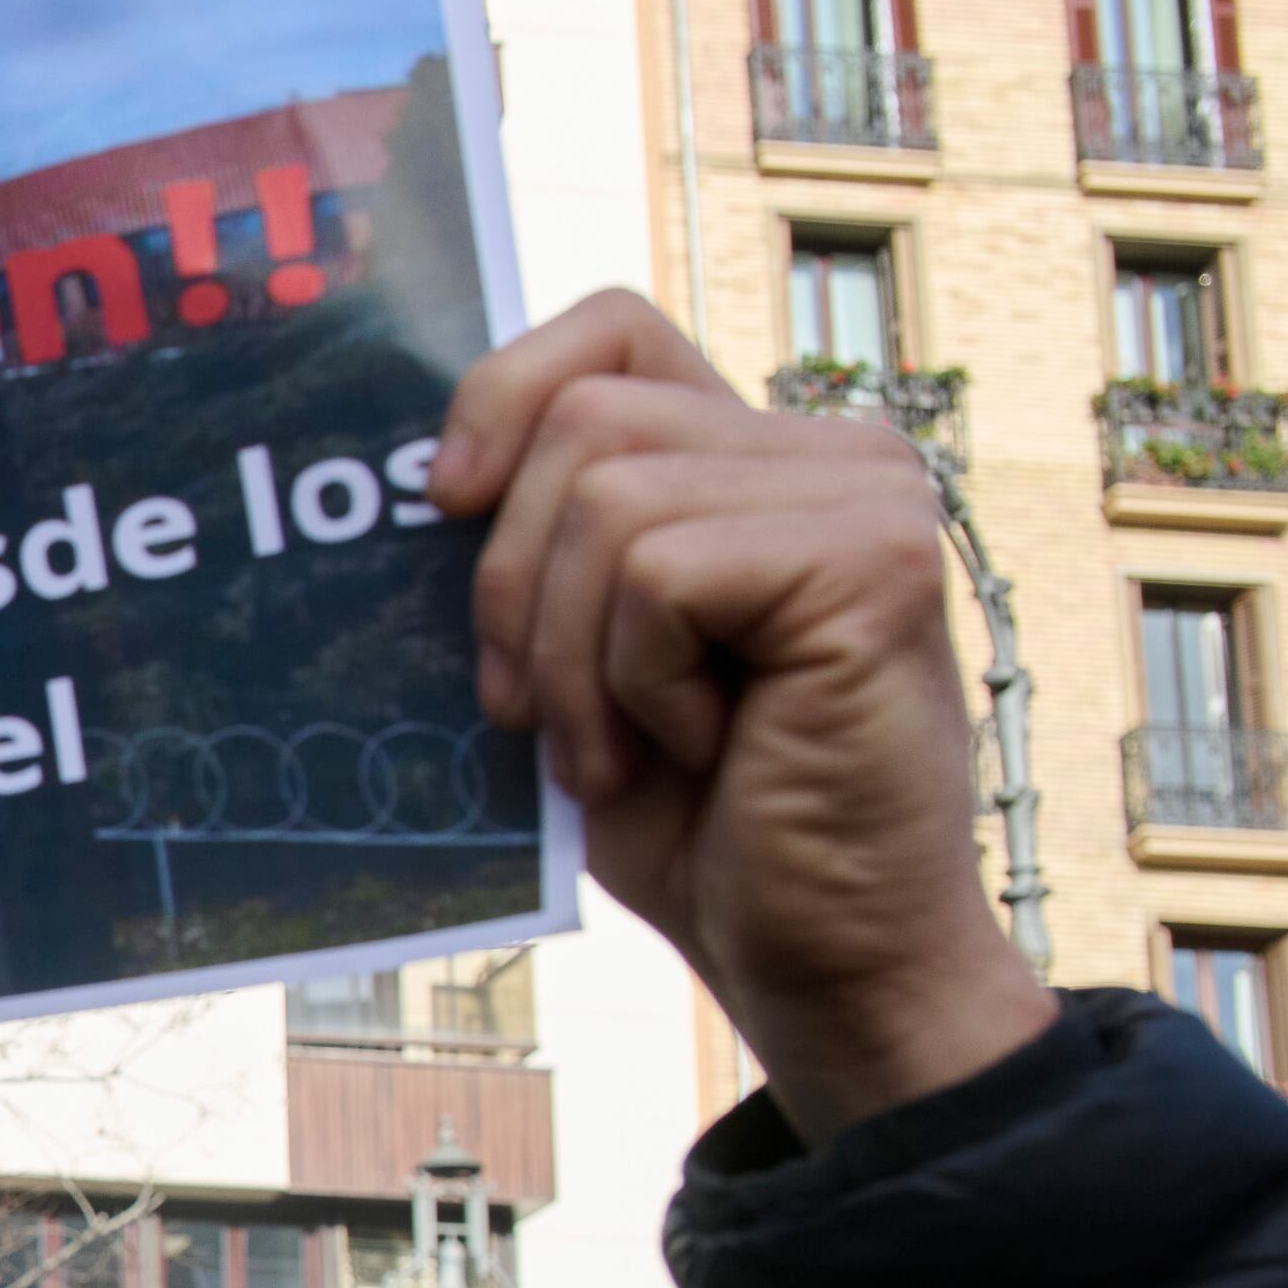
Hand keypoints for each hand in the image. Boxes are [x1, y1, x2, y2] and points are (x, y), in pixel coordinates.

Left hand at [431, 292, 1055, 1136]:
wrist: (817, 958)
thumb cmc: (698, 827)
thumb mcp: (577, 666)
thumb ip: (539, 552)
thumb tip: (413, 475)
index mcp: (752, 462)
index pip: (609, 329)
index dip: (505, 388)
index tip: (445, 501)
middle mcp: (827, 453)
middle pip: (582, 420)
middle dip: (514, 583)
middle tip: (539, 716)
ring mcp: (865, 495)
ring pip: (610, 497)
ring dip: (570, 657)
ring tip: (623, 751)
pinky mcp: (874, 560)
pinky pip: (661, 571)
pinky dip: (634, 682)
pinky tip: (699, 749)